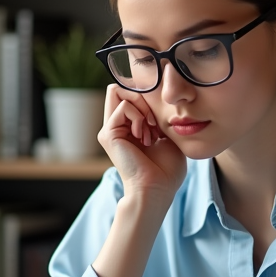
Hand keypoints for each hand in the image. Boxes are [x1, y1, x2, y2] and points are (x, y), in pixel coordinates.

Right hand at [98, 84, 186, 203]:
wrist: (158, 188)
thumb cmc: (166, 169)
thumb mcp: (166, 135)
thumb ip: (158, 115)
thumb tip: (157, 96)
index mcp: (127, 127)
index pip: (128, 92)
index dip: (145, 96)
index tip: (159, 120)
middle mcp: (115, 127)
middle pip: (120, 88)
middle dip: (142, 98)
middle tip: (154, 123)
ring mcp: (110, 130)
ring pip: (119, 91)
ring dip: (142, 109)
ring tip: (150, 132)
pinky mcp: (108, 133)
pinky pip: (124, 107)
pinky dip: (139, 117)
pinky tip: (145, 137)